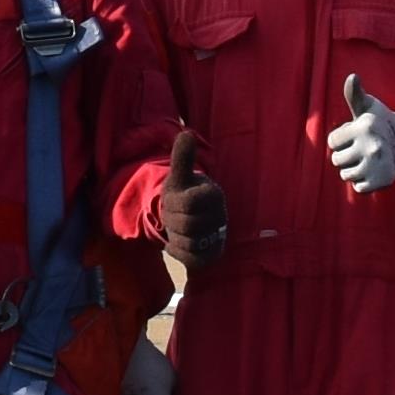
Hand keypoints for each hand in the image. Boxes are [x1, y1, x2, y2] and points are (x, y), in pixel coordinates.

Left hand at [153, 121, 226, 265]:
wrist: (187, 218)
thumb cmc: (182, 194)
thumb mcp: (179, 175)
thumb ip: (182, 157)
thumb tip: (186, 133)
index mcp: (213, 194)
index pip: (190, 202)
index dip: (175, 203)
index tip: (175, 200)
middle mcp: (220, 216)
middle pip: (188, 225)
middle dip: (173, 221)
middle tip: (174, 216)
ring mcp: (218, 236)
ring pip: (189, 243)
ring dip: (175, 237)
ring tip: (178, 229)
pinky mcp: (213, 254)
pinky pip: (192, 260)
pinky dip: (179, 252)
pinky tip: (178, 243)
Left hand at [326, 75, 394, 196]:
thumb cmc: (380, 122)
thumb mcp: (368, 107)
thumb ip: (355, 94)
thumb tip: (352, 76)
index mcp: (365, 127)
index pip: (332, 141)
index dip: (341, 139)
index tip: (355, 134)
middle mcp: (372, 146)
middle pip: (336, 160)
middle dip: (346, 155)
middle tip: (362, 148)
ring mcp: (377, 165)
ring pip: (345, 175)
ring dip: (353, 169)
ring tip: (367, 159)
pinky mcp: (382, 181)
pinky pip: (358, 188)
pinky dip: (363, 182)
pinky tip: (373, 171)